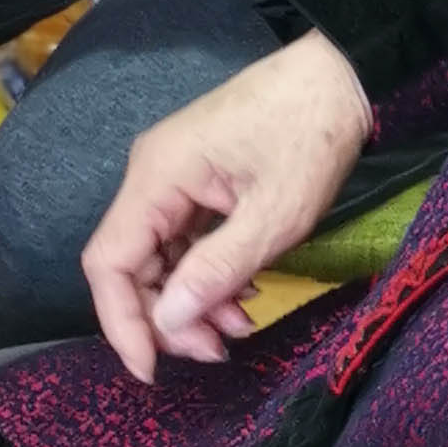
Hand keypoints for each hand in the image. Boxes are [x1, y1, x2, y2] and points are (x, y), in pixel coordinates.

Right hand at [81, 31, 372, 380]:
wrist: (339, 76)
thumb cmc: (310, 137)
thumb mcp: (274, 216)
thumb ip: (216, 271)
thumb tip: (167, 322)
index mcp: (157, 175)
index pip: (108, 261)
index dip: (122, 322)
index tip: (153, 371)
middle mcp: (152, 174)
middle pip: (130, 264)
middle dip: (166, 317)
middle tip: (218, 350)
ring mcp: (173, 175)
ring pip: (158, 257)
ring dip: (191, 300)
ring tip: (240, 326)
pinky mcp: (196, 179)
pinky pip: (182, 239)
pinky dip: (205, 275)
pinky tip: (243, 295)